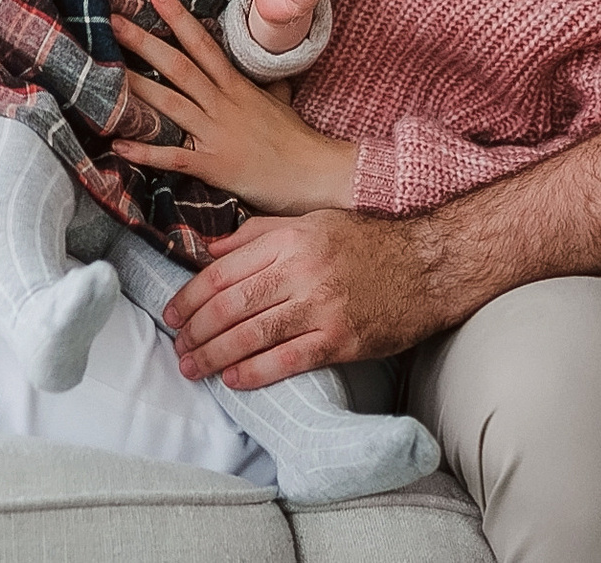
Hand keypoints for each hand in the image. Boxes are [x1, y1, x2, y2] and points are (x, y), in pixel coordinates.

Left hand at [108, 0, 355, 216]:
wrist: (318, 173)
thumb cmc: (297, 139)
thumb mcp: (279, 100)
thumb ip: (263, 82)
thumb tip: (262, 66)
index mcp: (236, 86)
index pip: (203, 44)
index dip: (178, 18)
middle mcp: (223, 104)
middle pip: (179, 67)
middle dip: (144, 43)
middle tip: (112, 21)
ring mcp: (217, 134)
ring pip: (171, 104)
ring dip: (137, 88)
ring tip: (105, 73)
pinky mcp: (214, 166)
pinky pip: (174, 158)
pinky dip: (145, 152)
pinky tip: (118, 146)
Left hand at [165, 211, 450, 387]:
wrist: (428, 267)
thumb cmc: (366, 243)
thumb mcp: (310, 222)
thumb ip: (259, 234)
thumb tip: (210, 249)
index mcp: (289, 241)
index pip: (223, 271)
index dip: (190, 296)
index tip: (172, 313)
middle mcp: (301, 272)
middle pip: (231, 305)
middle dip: (196, 330)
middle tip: (177, 347)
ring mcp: (322, 308)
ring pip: (253, 334)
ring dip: (215, 354)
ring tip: (193, 367)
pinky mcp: (342, 339)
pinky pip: (289, 360)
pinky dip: (256, 372)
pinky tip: (233, 379)